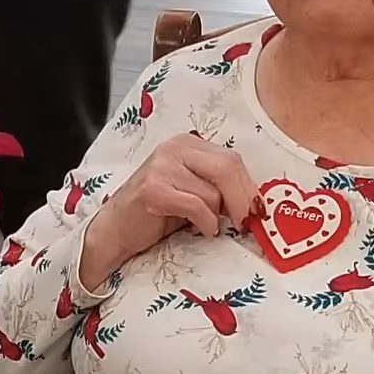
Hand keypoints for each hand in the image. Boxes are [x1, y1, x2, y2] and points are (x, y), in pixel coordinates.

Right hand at [77, 135, 258, 294]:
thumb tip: (255, 202)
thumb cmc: (157, 213)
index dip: (249, 186)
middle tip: (247, 223)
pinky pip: (197, 206)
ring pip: (213, 192)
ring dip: (215, 216)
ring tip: (203, 225)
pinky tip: (200, 230)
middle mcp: (174, 148)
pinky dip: (205, 223)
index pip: (231, 158)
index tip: (257, 210)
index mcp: (187, 144)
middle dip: (242, 199)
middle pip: (227, 168)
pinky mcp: (153, 189)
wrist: (116, 230)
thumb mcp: (192, 191)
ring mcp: (162, 166)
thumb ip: (218, 187)